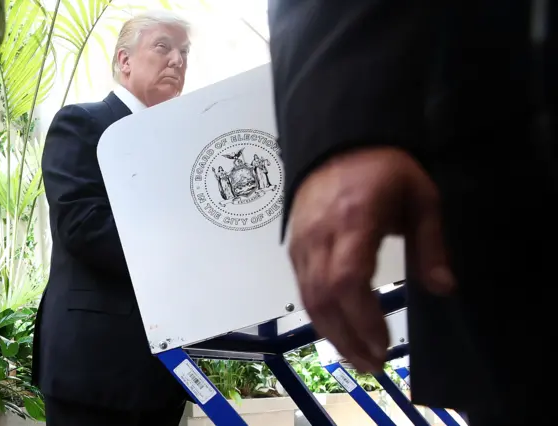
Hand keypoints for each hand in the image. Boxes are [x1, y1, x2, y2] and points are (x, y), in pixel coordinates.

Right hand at [288, 147, 454, 371]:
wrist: (338, 141)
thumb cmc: (384, 168)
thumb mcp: (421, 196)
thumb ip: (431, 243)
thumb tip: (444, 288)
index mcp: (354, 220)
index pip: (347, 280)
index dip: (362, 319)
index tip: (385, 345)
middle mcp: (321, 235)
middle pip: (323, 299)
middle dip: (347, 339)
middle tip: (373, 365)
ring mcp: (302, 241)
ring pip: (308, 298)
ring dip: (331, 333)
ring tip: (357, 356)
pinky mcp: (294, 245)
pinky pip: (302, 287)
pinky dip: (319, 314)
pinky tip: (336, 329)